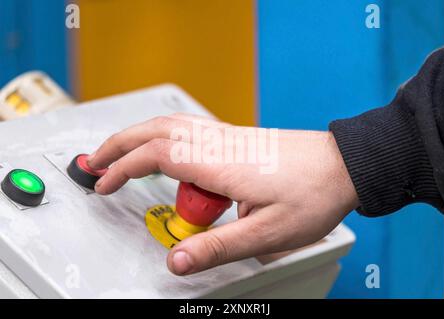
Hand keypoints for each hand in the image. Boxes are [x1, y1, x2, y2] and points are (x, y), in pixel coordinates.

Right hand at [88, 113, 358, 274]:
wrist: (343, 165)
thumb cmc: (313, 194)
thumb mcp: (266, 233)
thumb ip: (217, 247)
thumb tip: (177, 260)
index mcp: (220, 163)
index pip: (155, 156)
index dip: (122, 168)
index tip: (104, 184)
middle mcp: (219, 143)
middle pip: (155, 130)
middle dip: (119, 143)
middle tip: (96, 161)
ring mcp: (228, 137)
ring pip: (171, 125)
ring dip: (139, 136)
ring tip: (120, 154)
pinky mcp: (236, 139)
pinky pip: (190, 131)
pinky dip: (164, 137)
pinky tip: (164, 152)